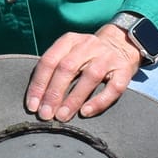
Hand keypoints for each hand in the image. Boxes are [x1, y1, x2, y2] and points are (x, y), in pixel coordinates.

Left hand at [25, 27, 144, 121]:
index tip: (32, 106)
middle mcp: (88, 46)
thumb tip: (37, 100)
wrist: (122, 43)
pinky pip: (113, 87)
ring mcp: (108, 57)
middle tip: (45, 114)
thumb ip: (54, 69)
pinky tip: (86, 112)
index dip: (39, 84)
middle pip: (67, 68)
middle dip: (54, 93)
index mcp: (69, 41)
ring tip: (62, 116)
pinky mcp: (124, 70)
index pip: (49, 61)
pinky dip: (99, 101)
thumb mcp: (69, 53)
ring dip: (73, 99)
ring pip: (90, 77)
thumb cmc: (87, 55)